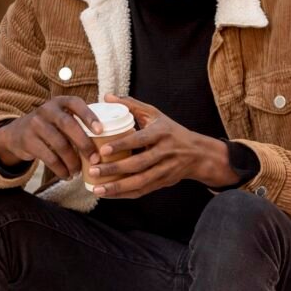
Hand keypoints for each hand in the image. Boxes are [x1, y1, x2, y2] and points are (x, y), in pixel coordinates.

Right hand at [0, 96, 102, 179]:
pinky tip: (67, 175)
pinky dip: (60, 169)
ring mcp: (35, 124)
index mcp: (61, 102)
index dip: (89, 116)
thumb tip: (110, 137)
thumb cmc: (52, 126)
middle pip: (68, 125)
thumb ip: (80, 122)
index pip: (76, 104)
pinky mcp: (28, 141)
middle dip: (84, 143)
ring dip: (72, 161)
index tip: (100, 130)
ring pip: (59, 144)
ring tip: (79, 171)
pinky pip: (48, 157)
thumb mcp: (62, 117)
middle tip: (95, 159)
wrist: (17, 133)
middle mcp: (47, 110)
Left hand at [84, 94, 238, 197]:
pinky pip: (142, 190)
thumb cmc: (171, 131)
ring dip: (118, 186)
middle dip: (115, 169)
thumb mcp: (155, 115)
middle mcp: (165, 152)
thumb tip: (107, 97)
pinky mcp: (163, 182)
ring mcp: (165, 169)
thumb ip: (131, 105)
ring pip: (140, 181)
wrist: (197, 153)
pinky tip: (109, 194)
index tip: (103, 150)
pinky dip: (125, 194)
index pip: (141, 139)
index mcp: (162, 133)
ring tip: (98, 188)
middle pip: (139, 163)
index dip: (122, 145)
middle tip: (94, 170)